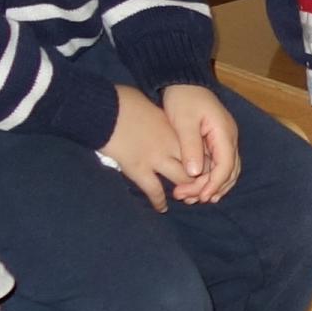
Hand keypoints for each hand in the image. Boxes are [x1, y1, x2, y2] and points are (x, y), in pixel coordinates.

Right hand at [104, 81, 196, 211]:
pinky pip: (155, 191)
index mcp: (174, 128)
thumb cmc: (123, 102)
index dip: (207, 159)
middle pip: (198, 165)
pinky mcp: (139, 169)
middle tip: (200, 187)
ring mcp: (156, 158)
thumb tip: (158, 119)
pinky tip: (162, 208)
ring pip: (183, 180)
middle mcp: (171, 144)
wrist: (104, 109)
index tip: (205, 167)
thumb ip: (160, 118)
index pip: (201, 147)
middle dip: (202, 178)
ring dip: (186, 192)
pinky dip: (160, 202)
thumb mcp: (149, 105)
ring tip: (185, 199)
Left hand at [162, 84, 239, 203]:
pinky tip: (197, 187)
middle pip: (229, 171)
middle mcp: (229, 137)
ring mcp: (225, 139)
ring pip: (227, 170)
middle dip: (212, 188)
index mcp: (224, 132)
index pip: (226, 165)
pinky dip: (211, 178)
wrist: (182, 80)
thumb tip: (194, 172)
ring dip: (212, 186)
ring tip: (192, 197)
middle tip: (189, 198)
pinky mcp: (217, 140)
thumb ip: (190, 146)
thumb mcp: (183, 121)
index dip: (214, 184)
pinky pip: (220, 164)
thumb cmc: (182, 97)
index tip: (200, 197)